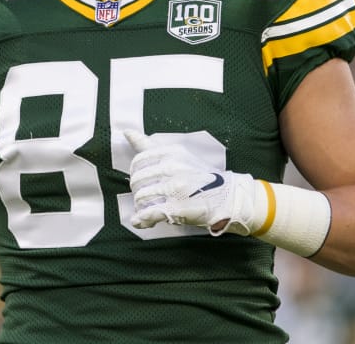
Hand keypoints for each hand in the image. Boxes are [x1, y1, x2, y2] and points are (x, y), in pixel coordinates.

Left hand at [124, 130, 264, 234]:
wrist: (228, 196)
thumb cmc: (199, 177)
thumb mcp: (177, 155)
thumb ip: (149, 146)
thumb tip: (127, 132)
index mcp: (171, 153)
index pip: (138, 162)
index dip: (137, 175)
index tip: (144, 182)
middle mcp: (172, 168)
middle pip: (137, 181)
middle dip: (138, 192)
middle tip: (147, 198)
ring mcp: (175, 188)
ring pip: (141, 198)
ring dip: (141, 207)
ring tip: (149, 210)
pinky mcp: (178, 208)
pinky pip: (150, 213)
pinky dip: (143, 219)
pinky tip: (142, 222)